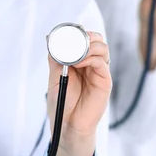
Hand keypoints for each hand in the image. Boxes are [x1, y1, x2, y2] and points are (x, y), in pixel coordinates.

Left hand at [46, 31, 110, 155]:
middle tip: (75, 39)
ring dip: (90, 45)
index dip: (79, 32)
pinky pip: (102, 63)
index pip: (84, 39)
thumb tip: (51, 40)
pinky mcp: (104, 81)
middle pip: (97, 40)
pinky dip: (91, 58)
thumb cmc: (61, 103)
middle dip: (87, 35)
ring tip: (76, 53)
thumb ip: (55, 59)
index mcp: (79, 61)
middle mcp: (91, 64)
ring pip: (102, 48)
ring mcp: (99, 72)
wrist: (67, 125)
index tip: (68, 31)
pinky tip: (80, 63)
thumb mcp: (54, 77)